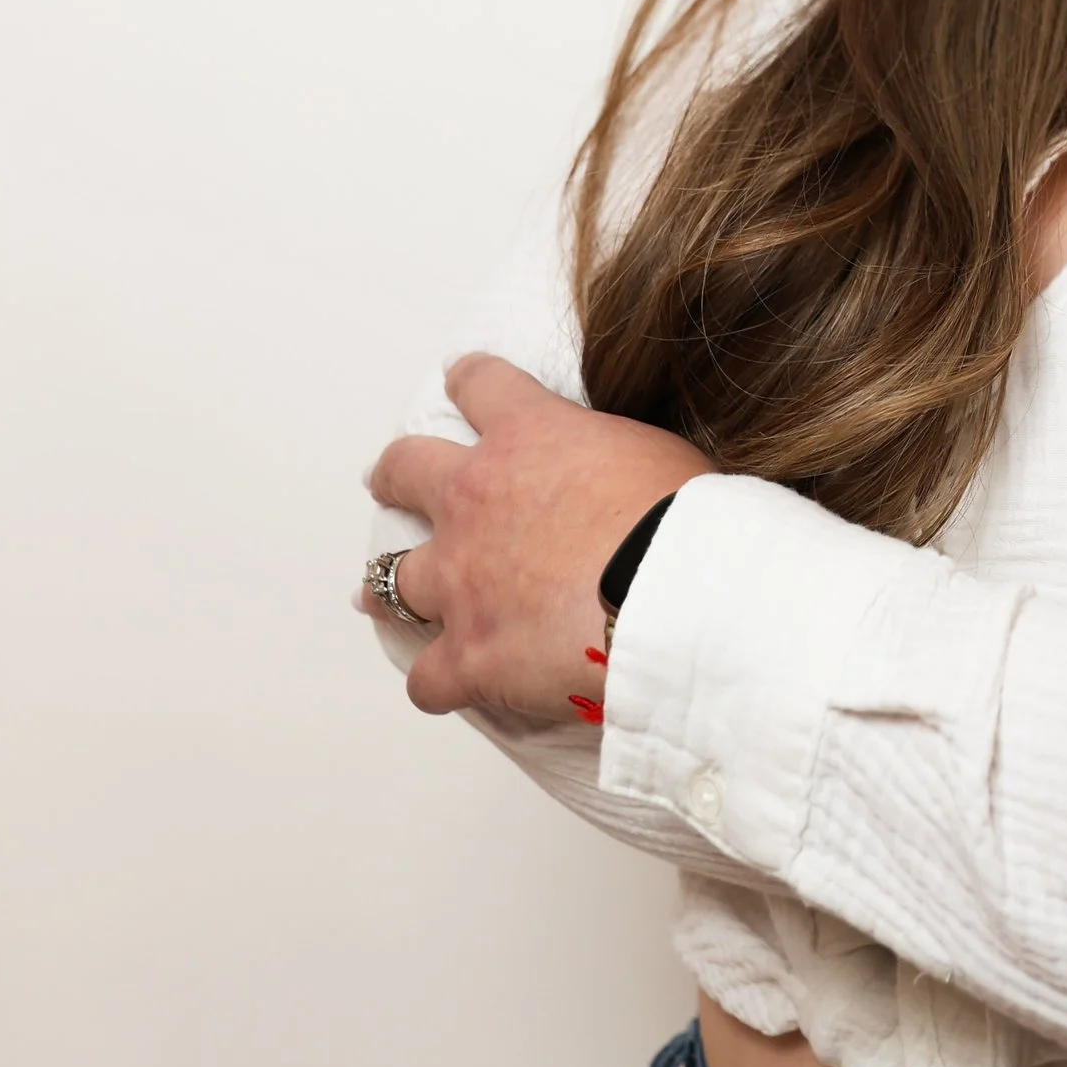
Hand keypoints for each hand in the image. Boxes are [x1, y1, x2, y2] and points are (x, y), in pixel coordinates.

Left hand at [363, 354, 711, 725]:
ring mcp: (463, 580)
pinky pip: (427, 678)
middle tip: (393, 482)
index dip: (470, 381)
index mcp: (530, 436)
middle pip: (406, 468)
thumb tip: (629, 477)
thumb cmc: (689, 521)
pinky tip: (445, 685)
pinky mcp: (470, 656)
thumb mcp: (655, 454)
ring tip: (377, 593)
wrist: (677, 595)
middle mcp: (476, 499)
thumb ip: (615, 458)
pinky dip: (436, 682)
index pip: (482, 385)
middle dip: (396, 475)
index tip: (463, 381)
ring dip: (386, 586)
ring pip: (392, 578)